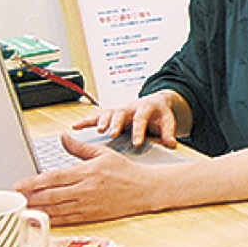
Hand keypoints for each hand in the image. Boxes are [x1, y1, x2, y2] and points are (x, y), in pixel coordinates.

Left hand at [14, 132, 161, 224]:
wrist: (145, 189)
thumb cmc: (126, 171)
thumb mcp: (103, 153)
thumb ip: (80, 148)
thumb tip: (63, 137)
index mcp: (87, 172)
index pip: (54, 177)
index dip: (33, 182)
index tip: (19, 184)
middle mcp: (85, 189)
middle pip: (50, 195)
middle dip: (29, 197)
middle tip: (14, 198)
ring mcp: (88, 205)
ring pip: (56, 209)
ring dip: (36, 210)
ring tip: (22, 208)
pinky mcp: (91, 216)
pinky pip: (66, 219)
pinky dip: (51, 220)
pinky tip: (41, 218)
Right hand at [72, 89, 186, 147]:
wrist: (156, 102)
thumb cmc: (160, 115)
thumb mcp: (167, 122)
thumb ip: (168, 133)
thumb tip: (172, 144)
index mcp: (146, 108)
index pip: (142, 118)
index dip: (139, 130)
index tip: (136, 142)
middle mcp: (130, 107)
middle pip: (122, 113)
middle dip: (116, 123)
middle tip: (112, 134)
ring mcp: (119, 110)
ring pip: (108, 113)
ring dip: (101, 121)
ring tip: (98, 131)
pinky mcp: (110, 114)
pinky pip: (96, 116)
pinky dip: (85, 121)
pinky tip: (75, 127)